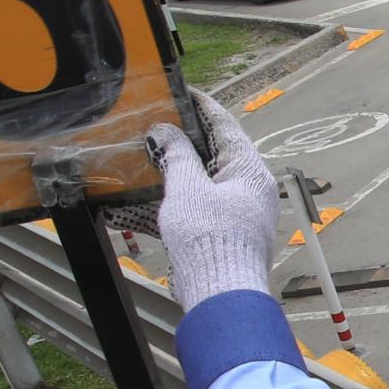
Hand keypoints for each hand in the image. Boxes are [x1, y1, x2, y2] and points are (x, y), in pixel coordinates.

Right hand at [143, 96, 278, 311]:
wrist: (220, 296)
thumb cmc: (211, 240)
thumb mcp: (186, 189)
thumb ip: (176, 156)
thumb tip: (166, 131)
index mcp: (249, 171)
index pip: (225, 127)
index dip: (202, 107)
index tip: (184, 92)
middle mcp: (249, 190)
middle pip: (212, 156)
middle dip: (181, 143)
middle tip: (157, 126)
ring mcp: (238, 215)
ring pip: (200, 186)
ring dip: (171, 177)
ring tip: (144, 162)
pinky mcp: (223, 237)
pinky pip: (195, 212)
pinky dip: (170, 206)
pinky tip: (139, 206)